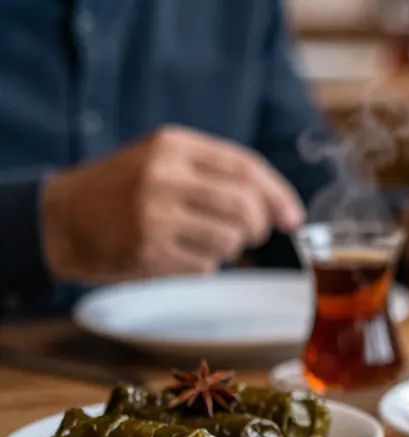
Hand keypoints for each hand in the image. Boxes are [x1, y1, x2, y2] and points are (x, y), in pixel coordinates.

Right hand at [41, 125, 303, 281]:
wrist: (60, 218)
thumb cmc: (124, 189)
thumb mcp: (164, 159)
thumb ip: (217, 173)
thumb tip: (284, 209)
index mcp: (172, 144)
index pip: (246, 168)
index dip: (278, 195)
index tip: (293, 218)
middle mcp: (164, 176)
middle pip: (245, 206)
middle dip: (259, 226)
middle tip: (252, 234)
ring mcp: (154, 215)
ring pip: (230, 239)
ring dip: (230, 248)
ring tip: (205, 240)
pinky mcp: (148, 251)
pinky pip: (205, 265)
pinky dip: (203, 264)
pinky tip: (178, 253)